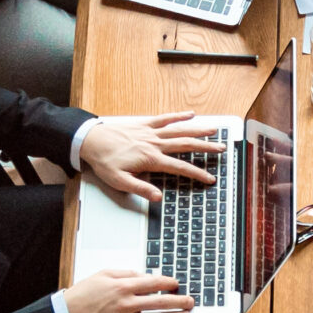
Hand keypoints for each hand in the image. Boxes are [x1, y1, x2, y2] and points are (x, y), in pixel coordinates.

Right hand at [64, 268, 193, 312]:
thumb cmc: (85, 293)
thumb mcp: (104, 274)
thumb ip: (127, 273)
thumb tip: (146, 275)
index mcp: (123, 286)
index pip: (154, 283)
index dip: (168, 282)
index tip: (177, 283)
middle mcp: (127, 303)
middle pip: (161, 302)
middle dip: (179, 301)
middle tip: (191, 301)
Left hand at [78, 112, 223, 202]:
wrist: (90, 140)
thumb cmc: (104, 162)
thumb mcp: (120, 182)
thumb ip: (141, 189)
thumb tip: (158, 198)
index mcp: (151, 159)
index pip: (180, 168)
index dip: (197, 174)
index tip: (210, 179)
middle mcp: (154, 144)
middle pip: (185, 145)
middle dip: (205, 148)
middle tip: (221, 149)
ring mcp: (150, 132)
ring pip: (179, 130)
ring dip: (198, 130)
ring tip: (214, 130)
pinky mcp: (144, 124)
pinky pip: (165, 118)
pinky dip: (178, 116)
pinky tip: (190, 114)